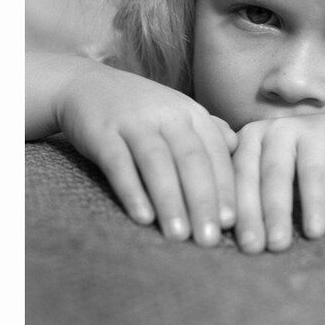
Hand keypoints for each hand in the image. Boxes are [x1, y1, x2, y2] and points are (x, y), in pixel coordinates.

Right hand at [57, 61, 236, 246]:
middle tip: (209, 240)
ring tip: (179, 236)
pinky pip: (119, 163)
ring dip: (170, 201)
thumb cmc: (140, 109)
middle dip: (202, 202)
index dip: (225, 188)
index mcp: (191, 113)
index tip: (230, 223)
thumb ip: (207, 131)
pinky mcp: (102, 131)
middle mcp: (167, 114)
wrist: (86, 84)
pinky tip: (142, 217)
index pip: (215, 154)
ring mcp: (134, 121)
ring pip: (158, 163)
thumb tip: (237, 150)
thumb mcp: (178, 113)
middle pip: (191, 160)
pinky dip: (132, 190)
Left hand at [232, 113, 324, 253]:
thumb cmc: (304, 172)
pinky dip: (312, 203)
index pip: (226, 181)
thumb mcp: (272, 184)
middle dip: (247, 215)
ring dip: (276, 212)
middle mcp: (258, 132)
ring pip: (276, 175)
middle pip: (247, 176)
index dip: (222, 211)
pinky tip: (314, 231)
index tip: (220, 241)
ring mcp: (287, 129)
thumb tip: (225, 241)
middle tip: (250, 249)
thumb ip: (250, 201)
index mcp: (239, 144)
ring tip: (277, 245)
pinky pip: (313, 173)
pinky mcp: (318, 136)